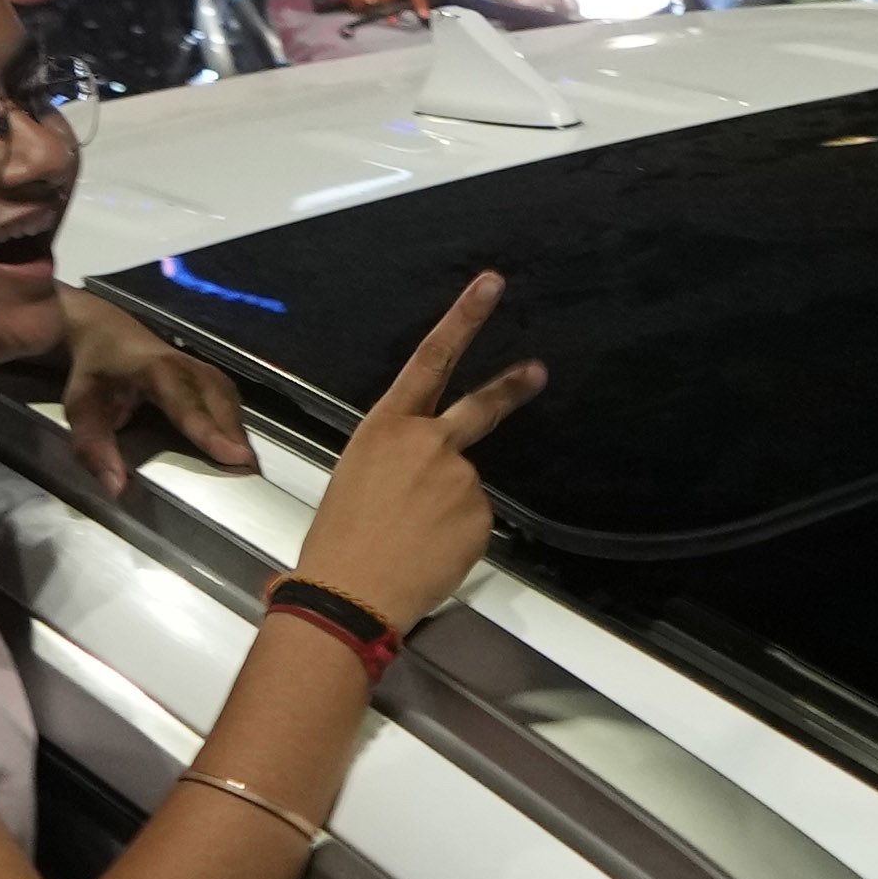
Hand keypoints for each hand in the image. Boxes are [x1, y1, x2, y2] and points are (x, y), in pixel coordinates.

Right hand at [291, 272, 548, 626]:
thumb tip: (431, 469)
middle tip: (537, 372)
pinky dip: (456, 536)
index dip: (463, 318)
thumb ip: (401, 457)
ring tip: (411, 538)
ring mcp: (461, 478)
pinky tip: (428, 552)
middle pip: (481, 406)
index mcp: (386, 427)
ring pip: (465, 487)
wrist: (349, 593)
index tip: (491, 285)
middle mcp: (429, 442)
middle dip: (512, 387)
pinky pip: (474, 522)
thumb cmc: (340, 538)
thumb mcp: (358, 475)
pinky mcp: (481, 516)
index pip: (430, 359)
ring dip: (448, 509)